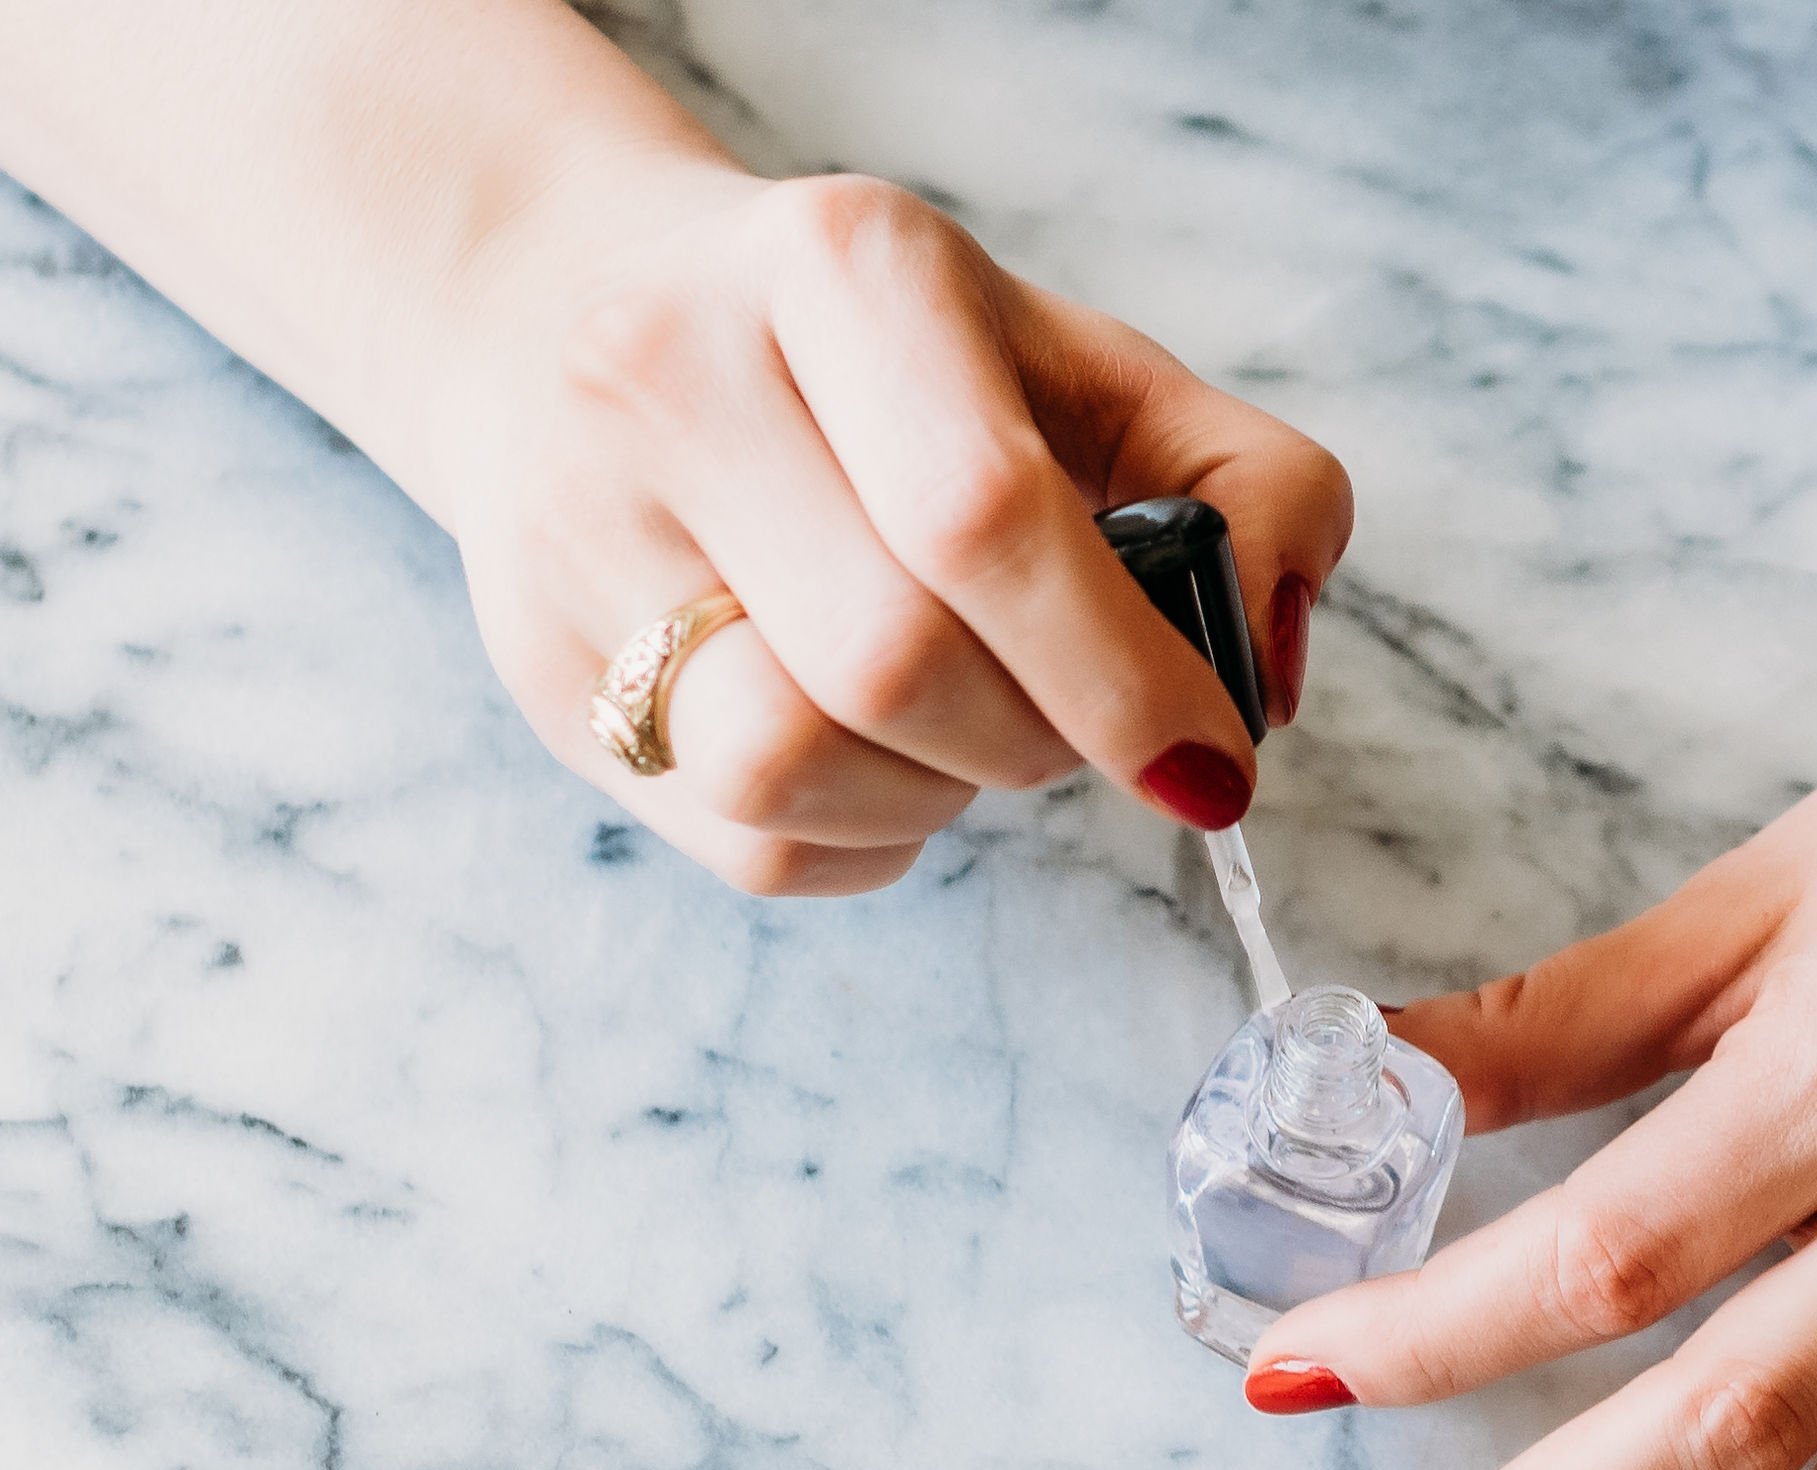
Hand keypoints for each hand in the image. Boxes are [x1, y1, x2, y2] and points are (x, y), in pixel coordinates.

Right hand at [438, 165, 1351, 893]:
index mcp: (840, 269)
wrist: (575, 307)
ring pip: (789, 764)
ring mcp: (574, 523)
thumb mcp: (1084, 368)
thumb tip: (1265, 666)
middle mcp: (670, 372)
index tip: (1209, 760)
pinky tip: (877, 757)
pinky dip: (862, 836)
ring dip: (936, 795)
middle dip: (1036, 737)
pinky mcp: (537, 663)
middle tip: (1072, 721)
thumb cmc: (887, 365)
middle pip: (894, 661)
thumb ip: (1243, 487)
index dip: (1120, 673)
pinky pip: (745, 838)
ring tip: (964, 728)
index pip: (982, 513)